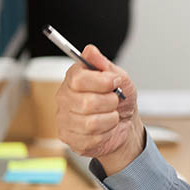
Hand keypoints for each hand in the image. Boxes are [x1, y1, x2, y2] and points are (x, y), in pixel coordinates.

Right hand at [55, 44, 143, 174]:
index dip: (102, 81)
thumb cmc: (120, 99)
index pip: (78, 79)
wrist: (125, 123)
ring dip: (110, 119)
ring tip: (111, 115)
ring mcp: (64, 119)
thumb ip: (105, 65)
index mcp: (73, 78)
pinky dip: (107, 133)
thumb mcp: (120, 78)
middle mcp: (64, 97)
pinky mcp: (69, 138)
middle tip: (115, 101)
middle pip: (86, 102)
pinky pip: (92, 138)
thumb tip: (90, 51)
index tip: (115, 81)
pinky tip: (106, 129)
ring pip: (90, 123)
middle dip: (110, 102)